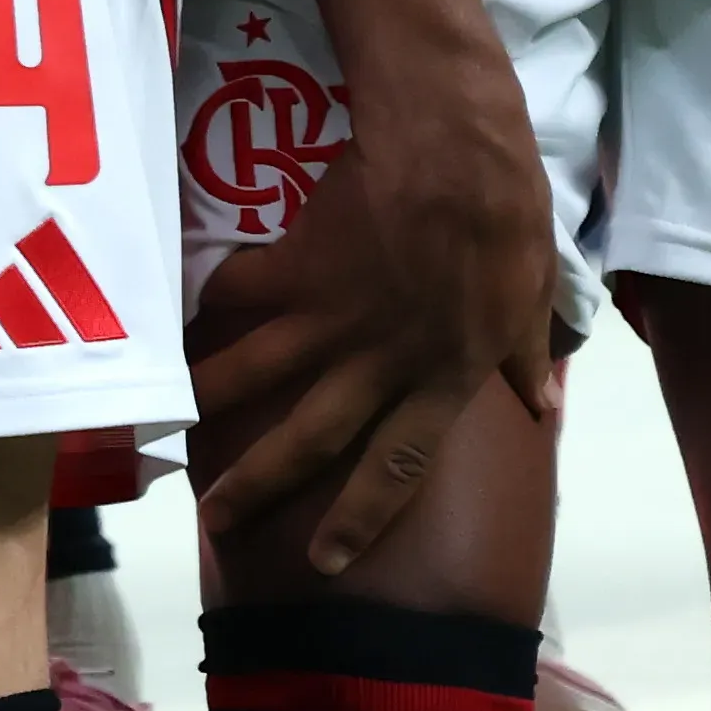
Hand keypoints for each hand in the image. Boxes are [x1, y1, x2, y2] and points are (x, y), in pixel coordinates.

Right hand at [186, 59, 573, 563]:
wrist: (454, 149)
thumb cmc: (507, 218)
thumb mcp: (533, 296)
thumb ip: (523, 356)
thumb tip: (540, 408)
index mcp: (446, 376)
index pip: (400, 463)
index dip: (358, 516)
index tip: (323, 561)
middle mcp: (383, 361)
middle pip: (313, 437)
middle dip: (263, 483)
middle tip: (216, 522)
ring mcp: (333, 316)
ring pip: (259, 374)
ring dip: (212, 404)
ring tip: (171, 424)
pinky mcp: (297, 266)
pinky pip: (242, 292)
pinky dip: (210, 301)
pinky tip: (177, 312)